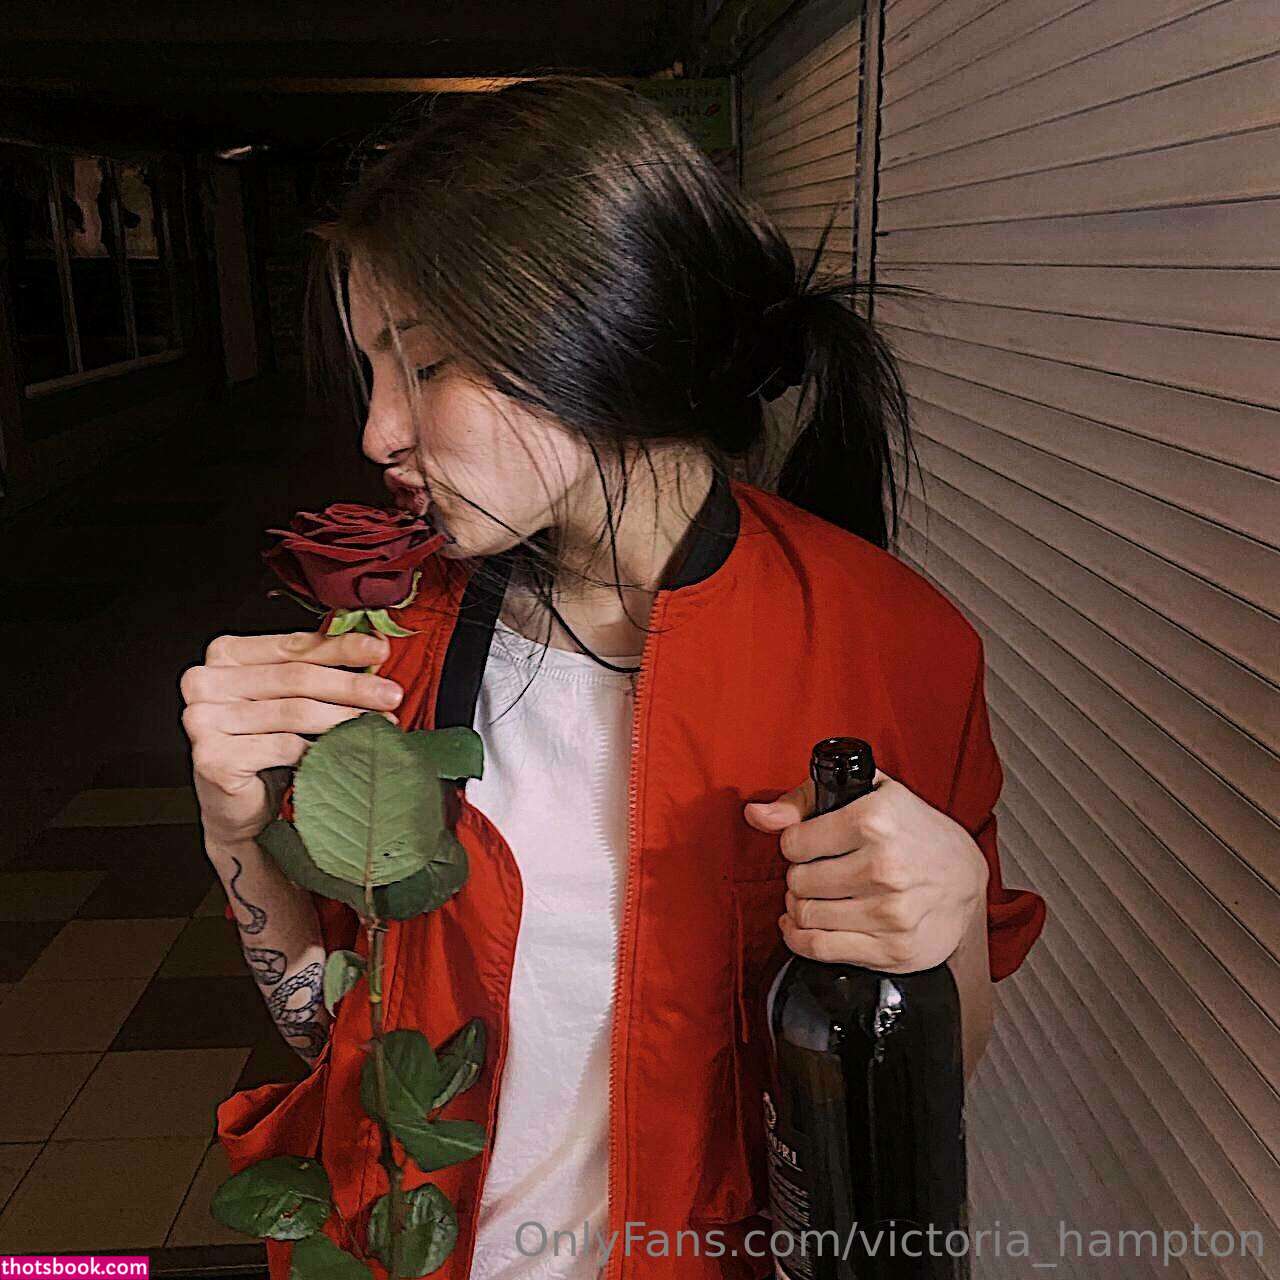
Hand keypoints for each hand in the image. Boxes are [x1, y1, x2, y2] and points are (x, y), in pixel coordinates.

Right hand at [180, 630, 402, 849]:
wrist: (240, 810)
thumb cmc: (269, 749)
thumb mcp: (293, 699)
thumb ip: (319, 670)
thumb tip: (376, 648)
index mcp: (224, 655)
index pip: (293, 646)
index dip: (341, 647)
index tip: (381, 649)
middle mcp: (204, 682)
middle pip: (296, 678)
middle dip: (352, 686)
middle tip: (392, 694)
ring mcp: (203, 720)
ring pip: (295, 712)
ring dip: (346, 718)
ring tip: (382, 724)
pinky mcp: (213, 757)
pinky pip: (284, 747)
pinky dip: (321, 750)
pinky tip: (348, 752)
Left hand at [743, 770, 988, 972]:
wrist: (965, 876)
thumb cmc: (914, 832)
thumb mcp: (867, 794)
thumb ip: (804, 800)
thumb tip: (757, 814)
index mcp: (874, 821)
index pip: (793, 843)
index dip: (794, 844)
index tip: (808, 846)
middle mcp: (883, 868)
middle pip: (798, 882)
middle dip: (799, 877)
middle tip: (815, 873)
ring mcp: (889, 913)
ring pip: (806, 916)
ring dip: (800, 908)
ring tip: (815, 896)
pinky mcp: (892, 949)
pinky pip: (820, 950)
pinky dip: (801, 939)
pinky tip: (805, 925)